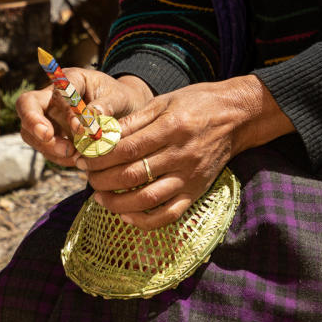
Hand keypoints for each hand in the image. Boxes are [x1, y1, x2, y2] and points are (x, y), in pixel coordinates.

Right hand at [17, 69, 152, 166]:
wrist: (124, 112)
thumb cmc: (122, 99)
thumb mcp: (120, 97)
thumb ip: (106, 105)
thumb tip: (92, 116)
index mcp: (71, 79)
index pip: (56, 90)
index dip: (64, 109)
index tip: (80, 128)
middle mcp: (53, 96)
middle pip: (27, 105)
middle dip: (34, 123)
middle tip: (48, 138)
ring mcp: (49, 117)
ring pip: (30, 131)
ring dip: (47, 146)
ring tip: (73, 155)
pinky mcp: (51, 136)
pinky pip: (44, 148)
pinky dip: (57, 157)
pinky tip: (76, 159)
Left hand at [78, 75, 291, 228]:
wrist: (237, 116)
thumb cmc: (198, 103)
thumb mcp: (165, 101)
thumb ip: (133, 120)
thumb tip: (101, 134)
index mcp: (172, 127)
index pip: (127, 148)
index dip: (100, 156)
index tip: (84, 158)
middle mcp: (181, 154)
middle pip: (133, 174)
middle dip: (102, 178)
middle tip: (86, 176)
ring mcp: (190, 176)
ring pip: (147, 199)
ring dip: (117, 202)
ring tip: (99, 196)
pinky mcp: (196, 192)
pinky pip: (168, 214)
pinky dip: (144, 220)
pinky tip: (125, 214)